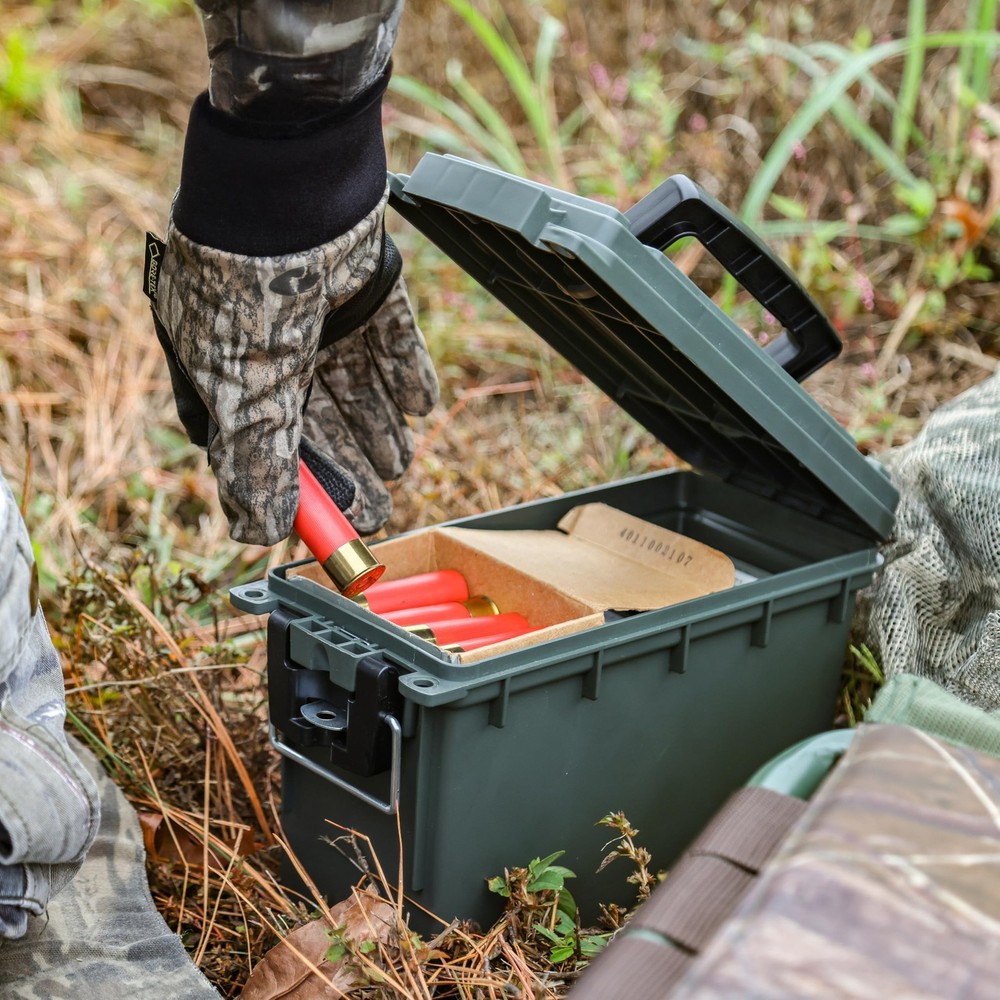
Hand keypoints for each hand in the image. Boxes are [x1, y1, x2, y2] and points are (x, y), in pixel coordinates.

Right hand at [150, 188, 438, 544]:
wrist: (293, 177)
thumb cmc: (250, 284)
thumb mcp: (249, 386)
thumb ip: (255, 459)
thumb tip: (254, 532)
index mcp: (225, 362)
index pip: (255, 439)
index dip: (290, 482)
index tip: (325, 521)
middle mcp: (269, 338)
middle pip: (312, 416)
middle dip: (347, 463)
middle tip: (380, 506)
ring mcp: (318, 307)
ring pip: (353, 380)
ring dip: (378, 424)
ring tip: (401, 459)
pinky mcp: (364, 280)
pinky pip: (390, 334)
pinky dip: (405, 369)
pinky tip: (422, 405)